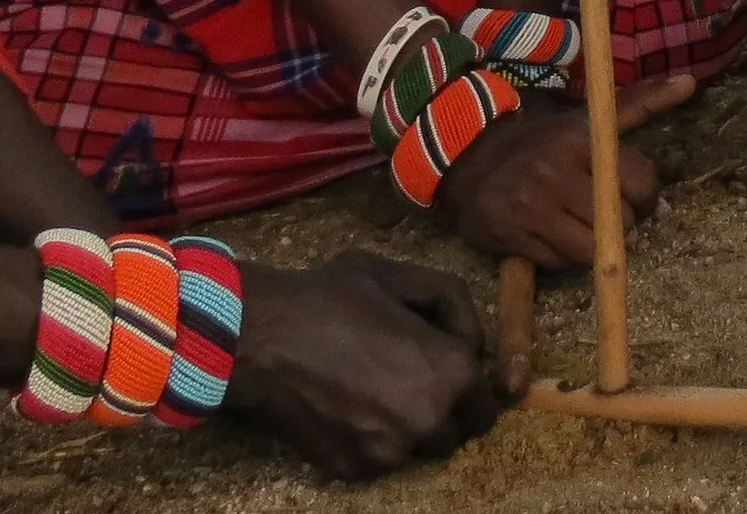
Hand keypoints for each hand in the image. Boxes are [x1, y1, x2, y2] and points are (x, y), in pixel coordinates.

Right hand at [223, 252, 498, 477]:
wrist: (260, 337)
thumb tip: (471, 339)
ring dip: (409, 427)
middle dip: (443, 410)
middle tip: (409, 380)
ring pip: (419, 449)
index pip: (487, 403)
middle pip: (456, 432)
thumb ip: (449, 300)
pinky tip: (343, 406)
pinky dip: (370, 440)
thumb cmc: (329, 297)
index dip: (469, 385)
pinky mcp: (356, 470)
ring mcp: (392, 452)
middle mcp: (430, 421)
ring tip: (373, 390)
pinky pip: (379, 459)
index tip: (444, 368)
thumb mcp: (396, 274)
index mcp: (450, 372)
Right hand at [434, 75, 694, 265]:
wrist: (465, 156)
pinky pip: (561, 265)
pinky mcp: (513, 237)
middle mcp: (556, 172)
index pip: (642, 183)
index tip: (629, 194)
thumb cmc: (540, 140)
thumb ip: (639, 103)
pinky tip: (550, 235)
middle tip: (599, 212)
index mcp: (579, 140)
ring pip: (594, 251)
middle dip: (619, 224)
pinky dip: (562, 258)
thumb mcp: (586, 118)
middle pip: (622, 223)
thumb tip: (691, 82)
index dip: (643, 195)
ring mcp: (532, 208)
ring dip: (593, 247)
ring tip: (577, 226)